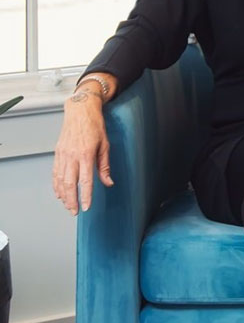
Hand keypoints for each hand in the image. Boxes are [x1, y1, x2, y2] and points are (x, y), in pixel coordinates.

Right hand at [53, 89, 113, 215]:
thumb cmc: (95, 126)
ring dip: (63, 195)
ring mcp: (63, 154)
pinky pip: (55, 172)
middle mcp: (72, 155)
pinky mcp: (58, 152)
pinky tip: (59, 193)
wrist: (80, 111)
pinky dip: (56, 184)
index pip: (85, 180)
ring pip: (60, 180)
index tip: (86, 207)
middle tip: (75, 211)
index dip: (85, 196)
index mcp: (86, 154)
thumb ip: (104, 165)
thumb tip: (108, 182)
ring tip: (67, 206)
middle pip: (69, 183)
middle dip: (71, 200)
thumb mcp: (105, 145)